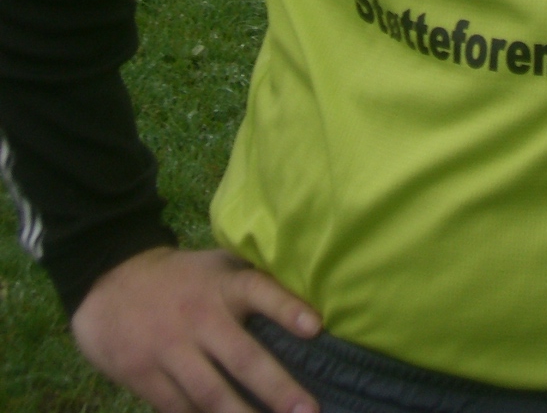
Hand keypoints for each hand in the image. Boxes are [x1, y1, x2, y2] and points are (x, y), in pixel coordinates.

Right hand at [71, 246, 322, 412]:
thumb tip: (307, 307)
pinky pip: (179, 409)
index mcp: (224, 285)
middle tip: (308, 412)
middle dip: (277, 388)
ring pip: (211, 394)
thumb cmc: (182, 278)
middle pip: (243, 356)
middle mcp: (201, 316)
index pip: (260, 291)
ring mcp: (171, 348)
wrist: (110, 282)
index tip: (316, 327)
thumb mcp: (217, 267)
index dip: (287, 308)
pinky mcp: (144, 375)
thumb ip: (252, 284)